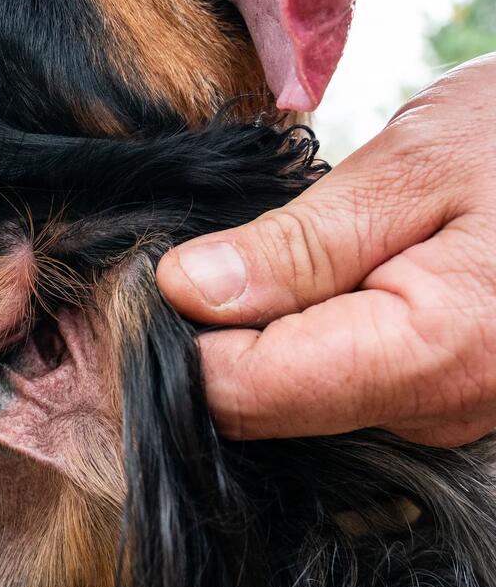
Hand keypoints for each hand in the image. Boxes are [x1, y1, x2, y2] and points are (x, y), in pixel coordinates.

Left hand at [157, 54, 495, 447]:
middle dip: (204, 342)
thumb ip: (299, 245)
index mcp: (427, 356)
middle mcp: (434, 415)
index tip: (144, 283)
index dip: (173, 342)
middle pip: (258, 409)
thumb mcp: (418, 166)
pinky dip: (296, 347)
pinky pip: (335, 394)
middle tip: (179, 262)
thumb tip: (185, 291)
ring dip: (251, 341)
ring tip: (248, 264)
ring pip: (292, 405)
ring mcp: (442, 420)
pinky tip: (298, 291)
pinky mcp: (441, 404)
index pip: (240, 392)